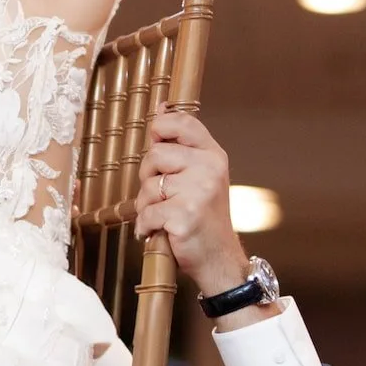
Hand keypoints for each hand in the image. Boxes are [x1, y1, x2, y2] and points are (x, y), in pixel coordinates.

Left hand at [132, 112, 248, 299]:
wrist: (219, 259)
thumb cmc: (204, 216)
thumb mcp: (201, 175)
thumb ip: (182, 146)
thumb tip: (160, 107)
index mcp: (214, 155)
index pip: (182, 122)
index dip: (160, 128)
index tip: (157, 143)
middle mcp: (209, 169)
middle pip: (155, 154)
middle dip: (148, 176)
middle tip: (162, 194)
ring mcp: (198, 192)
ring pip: (148, 185)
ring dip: (146, 204)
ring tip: (163, 215)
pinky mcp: (184, 215)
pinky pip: (147, 212)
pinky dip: (146, 226)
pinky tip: (158, 231)